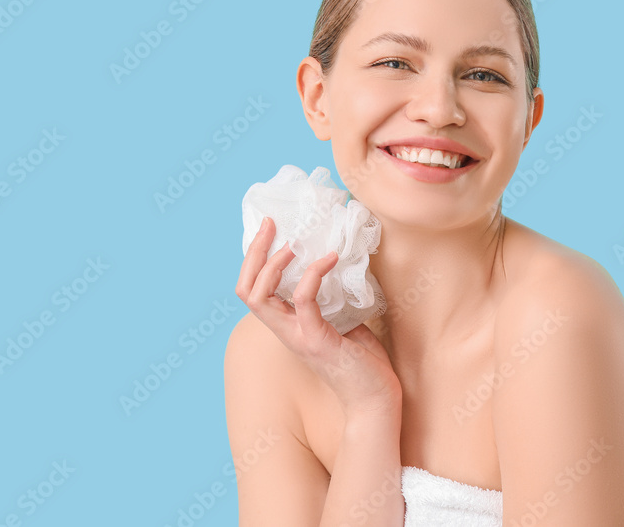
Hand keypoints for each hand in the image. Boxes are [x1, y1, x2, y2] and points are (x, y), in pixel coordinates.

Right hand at [235, 216, 401, 416]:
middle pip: (246, 290)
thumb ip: (333, 299)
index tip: (270, 229)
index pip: (253, 290)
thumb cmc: (364, 363)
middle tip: (270, 225)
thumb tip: (338, 265)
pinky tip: (330, 259)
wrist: (377, 399)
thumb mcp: (344, 321)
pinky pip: (303, 301)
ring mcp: (298, 337)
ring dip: (273, 265)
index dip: (255, 259)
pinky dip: (313, 275)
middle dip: (254, 253)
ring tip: (293, 245)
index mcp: (288, 325)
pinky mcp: (317, 340)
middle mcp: (285, 331)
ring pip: (260, 298)